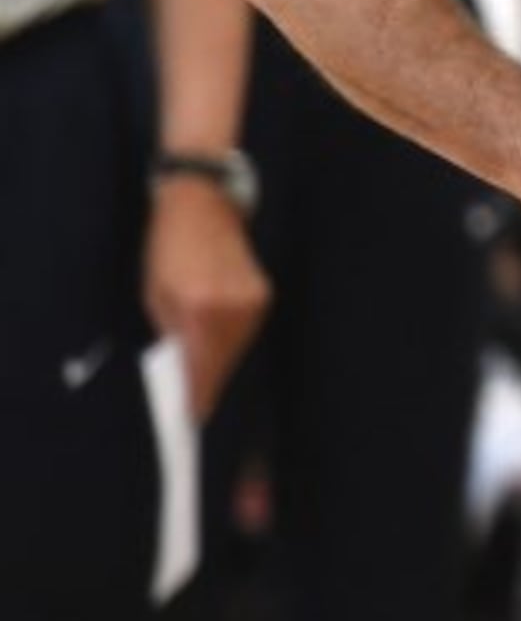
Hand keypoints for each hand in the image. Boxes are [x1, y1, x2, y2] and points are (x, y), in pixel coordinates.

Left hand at [143, 177, 271, 421]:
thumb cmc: (169, 246)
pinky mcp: (264, 295)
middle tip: (197, 403)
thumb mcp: (156, 293)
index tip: (193, 418)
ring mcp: (254, 303)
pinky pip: (246, 332)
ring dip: (221, 363)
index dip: (199, 399)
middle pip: (225, 365)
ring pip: (238, 351)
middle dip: (210, 384)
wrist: (205, 203)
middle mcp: (233, 312)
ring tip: (206, 373)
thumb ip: (173, 332)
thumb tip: (185, 364)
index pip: (203, 371)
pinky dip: (231, 342)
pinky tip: (219, 343)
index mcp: (200, 312)